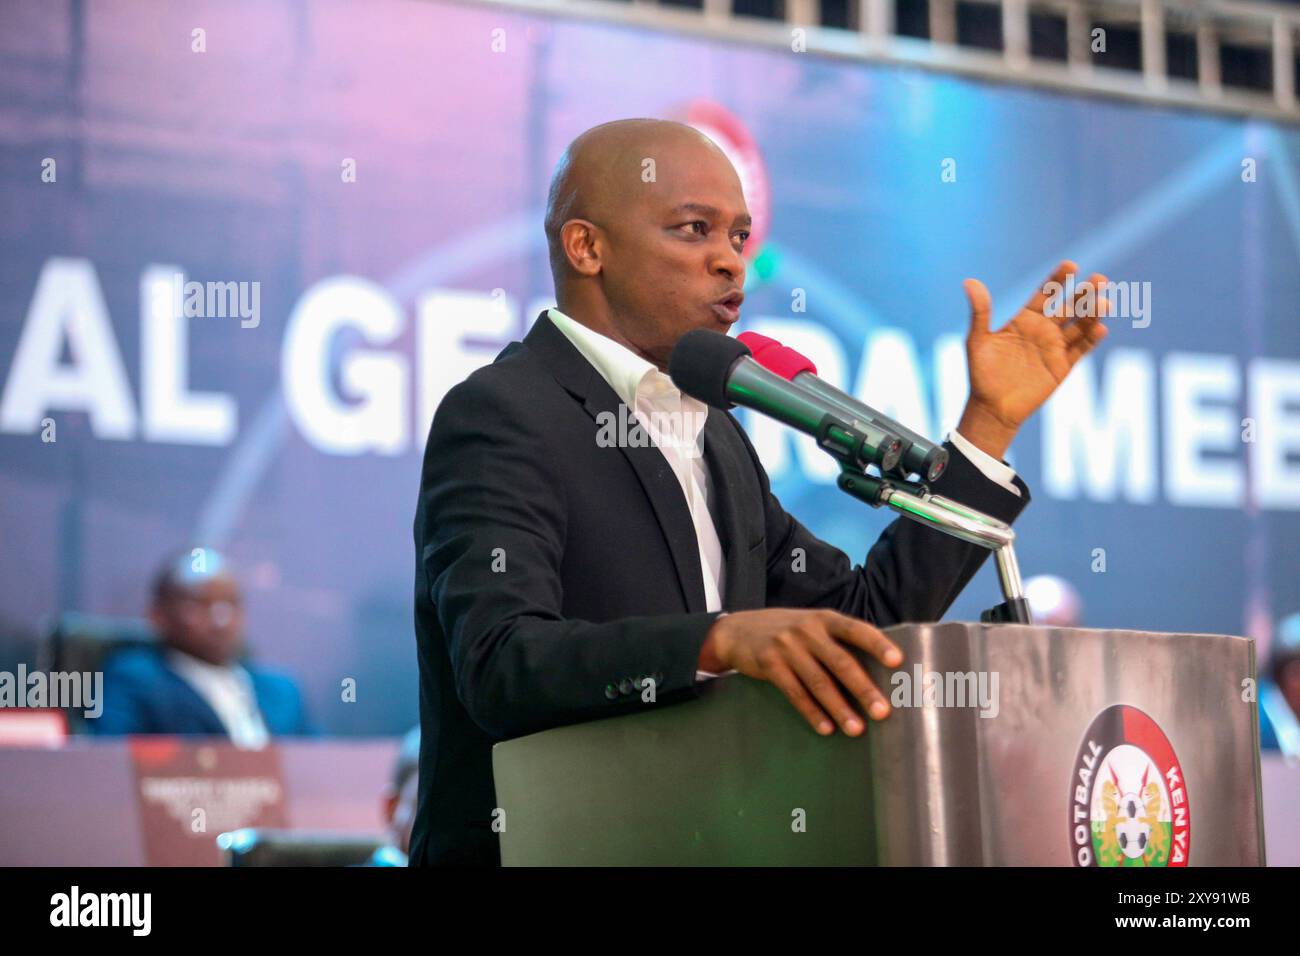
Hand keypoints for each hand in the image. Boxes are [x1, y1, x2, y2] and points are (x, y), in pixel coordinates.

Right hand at [698, 608, 901, 735]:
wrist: (736, 630)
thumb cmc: (785, 630)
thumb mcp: (810, 624)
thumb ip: (836, 640)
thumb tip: (877, 669)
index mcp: (824, 619)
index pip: (856, 629)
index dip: (877, 644)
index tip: (897, 662)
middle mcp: (807, 630)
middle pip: (840, 662)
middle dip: (863, 689)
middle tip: (883, 712)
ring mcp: (787, 647)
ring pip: (819, 682)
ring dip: (839, 708)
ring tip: (856, 729)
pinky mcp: (769, 664)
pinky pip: (795, 693)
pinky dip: (812, 713)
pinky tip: (826, 728)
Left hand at [958, 261, 1109, 458]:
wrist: (992, 408)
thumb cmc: (981, 373)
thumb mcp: (978, 341)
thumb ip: (980, 312)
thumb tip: (969, 281)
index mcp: (1025, 320)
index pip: (1045, 294)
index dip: (1057, 280)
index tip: (1071, 265)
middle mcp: (1043, 330)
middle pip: (1068, 307)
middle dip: (1084, 293)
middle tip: (1099, 279)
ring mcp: (1055, 347)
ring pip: (1079, 326)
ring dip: (1092, 313)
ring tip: (1104, 300)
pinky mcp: (1063, 367)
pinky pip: (1080, 350)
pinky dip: (1091, 340)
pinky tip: (1100, 328)